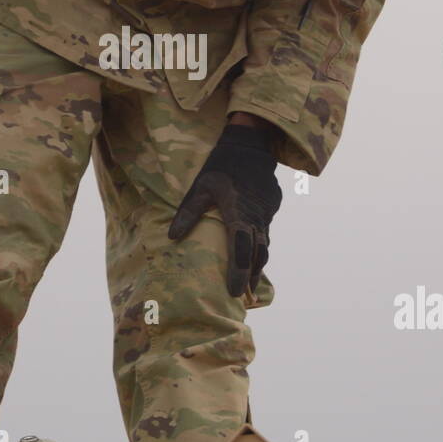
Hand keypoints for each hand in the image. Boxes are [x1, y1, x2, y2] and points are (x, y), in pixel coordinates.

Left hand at [168, 124, 281, 297]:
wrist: (251, 146)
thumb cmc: (222, 167)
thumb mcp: (200, 187)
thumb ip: (188, 213)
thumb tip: (172, 237)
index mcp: (238, 214)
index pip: (240, 249)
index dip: (238, 272)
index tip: (234, 291)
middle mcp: (256, 218)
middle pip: (256, 254)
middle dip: (249, 276)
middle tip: (242, 295)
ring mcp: (266, 214)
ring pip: (264, 246)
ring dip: (257, 265)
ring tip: (250, 284)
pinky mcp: (270, 210)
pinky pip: (266, 234)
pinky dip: (260, 249)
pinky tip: (254, 257)